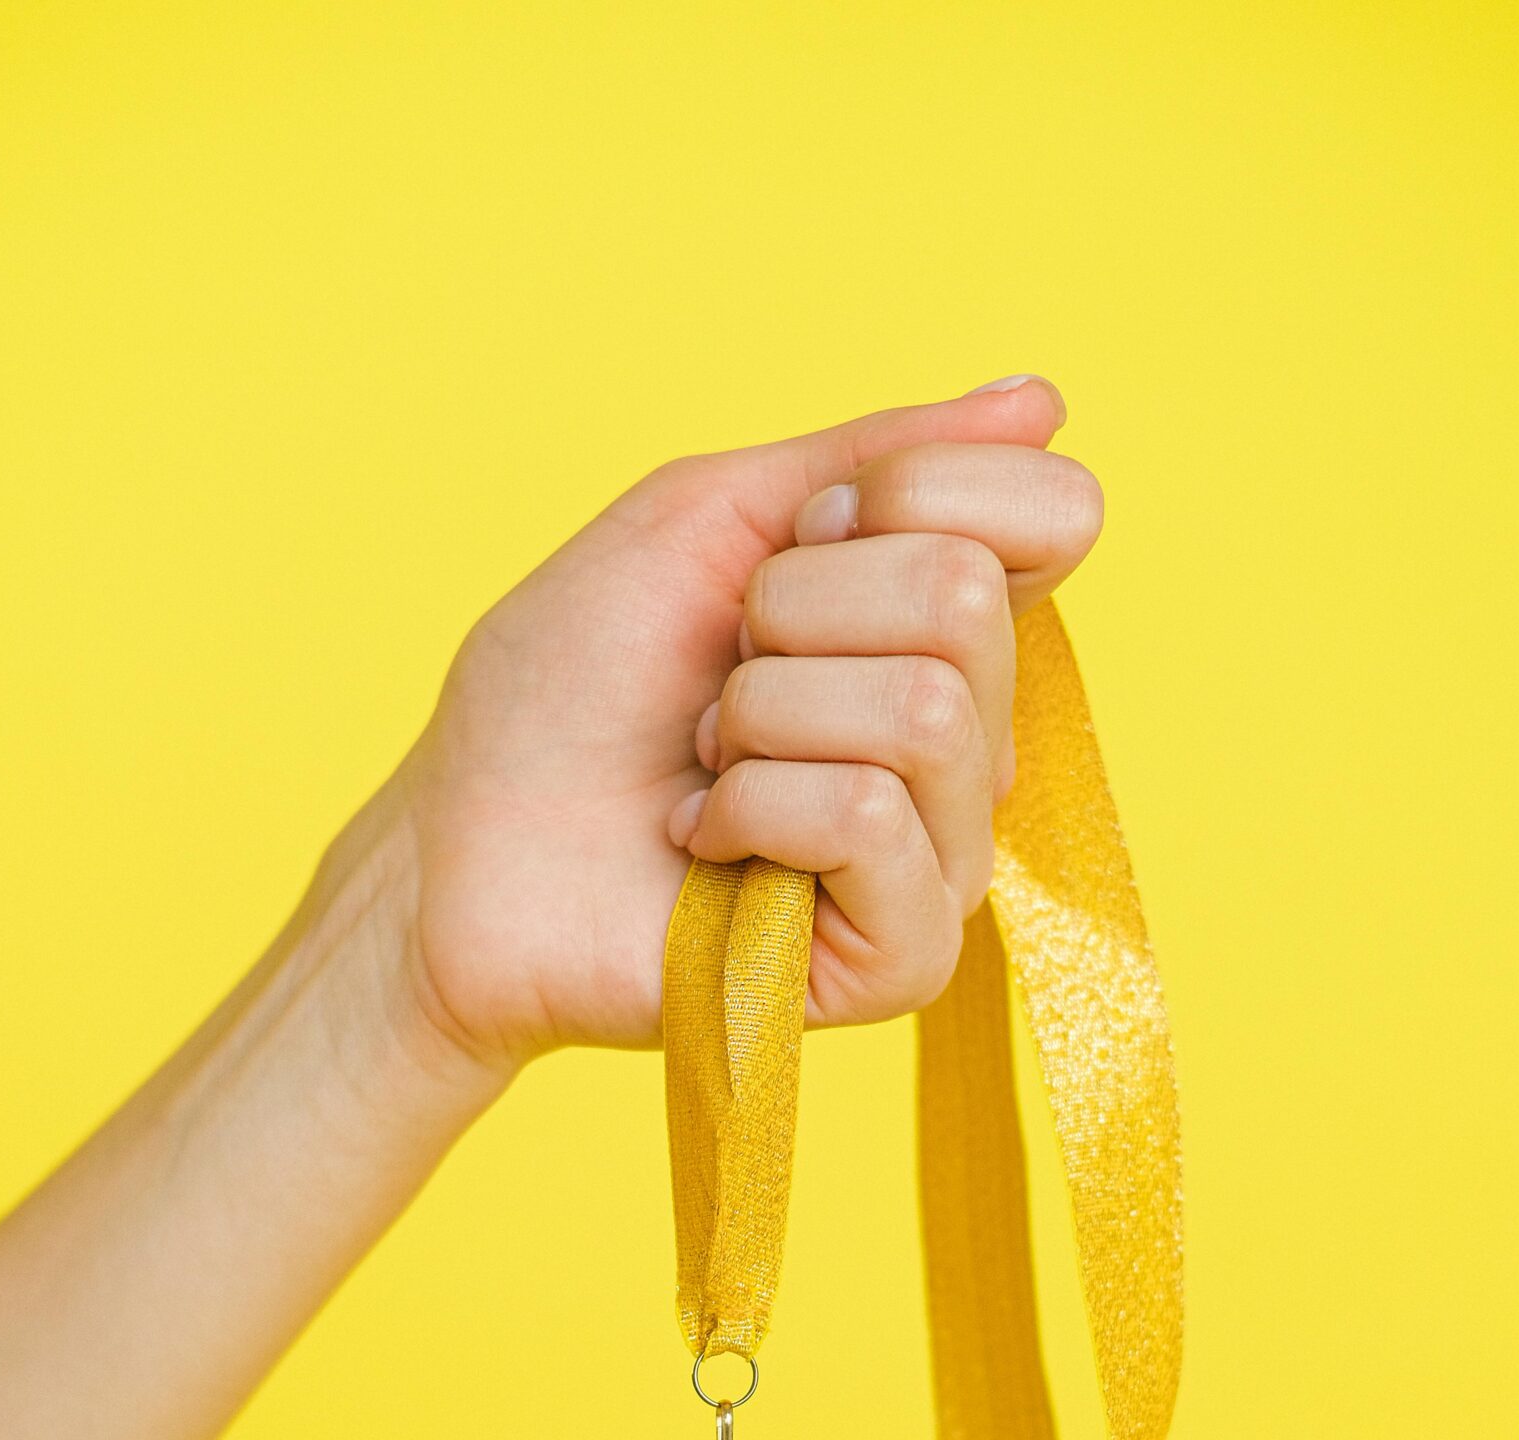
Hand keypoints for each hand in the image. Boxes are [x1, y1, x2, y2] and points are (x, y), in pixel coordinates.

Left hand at [359, 380, 1102, 1078]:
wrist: (460, 854)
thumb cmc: (564, 695)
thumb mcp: (706, 521)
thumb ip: (877, 457)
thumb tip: (1044, 401)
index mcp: (941, 632)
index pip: (1057, 515)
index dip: (904, 492)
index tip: (790, 544)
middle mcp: (969, 743)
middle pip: (967, 600)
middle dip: (795, 613)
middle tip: (718, 682)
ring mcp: (943, 857)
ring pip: (927, 714)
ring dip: (760, 718)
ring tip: (706, 767)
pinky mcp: (902, 959)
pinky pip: (871, 819)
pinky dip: (754, 809)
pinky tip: (708, 845)